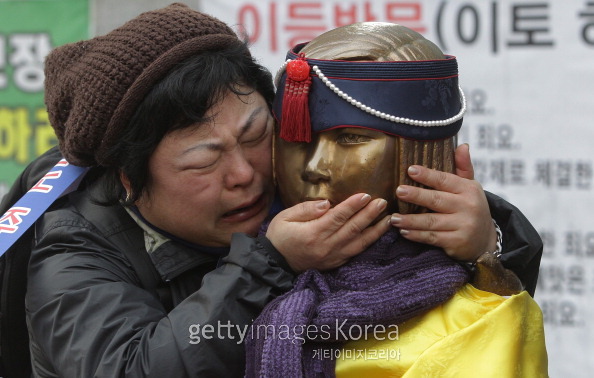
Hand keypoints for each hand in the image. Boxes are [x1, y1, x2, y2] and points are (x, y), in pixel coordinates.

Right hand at [266, 193, 389, 271]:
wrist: (275, 264)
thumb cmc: (279, 236)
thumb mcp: (284, 217)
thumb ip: (306, 209)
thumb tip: (327, 203)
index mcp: (313, 233)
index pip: (337, 217)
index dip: (353, 206)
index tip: (366, 195)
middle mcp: (326, 246)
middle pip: (352, 229)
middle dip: (369, 214)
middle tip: (382, 202)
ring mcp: (332, 257)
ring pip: (359, 243)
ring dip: (376, 230)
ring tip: (389, 219)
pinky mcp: (335, 263)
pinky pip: (355, 252)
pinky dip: (368, 242)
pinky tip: (377, 233)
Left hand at [390, 144, 496, 260]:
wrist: (485, 240)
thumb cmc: (470, 208)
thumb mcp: (470, 187)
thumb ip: (463, 167)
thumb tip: (462, 145)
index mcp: (469, 189)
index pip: (445, 180)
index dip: (427, 175)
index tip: (410, 170)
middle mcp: (468, 207)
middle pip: (436, 200)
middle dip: (416, 196)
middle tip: (398, 192)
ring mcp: (463, 225)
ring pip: (431, 222)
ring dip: (410, 220)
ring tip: (394, 218)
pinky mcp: (457, 242)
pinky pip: (432, 237)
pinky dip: (416, 235)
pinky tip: (404, 232)